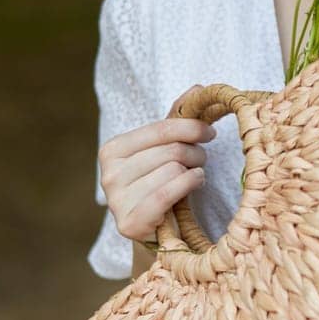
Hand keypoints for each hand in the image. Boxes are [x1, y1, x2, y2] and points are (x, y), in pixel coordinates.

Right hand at [98, 84, 213, 247]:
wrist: (155, 231)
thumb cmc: (160, 183)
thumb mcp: (164, 149)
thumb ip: (177, 118)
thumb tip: (198, 88)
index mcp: (112, 150)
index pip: (160, 129)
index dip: (191, 127)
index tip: (210, 132)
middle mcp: (108, 174)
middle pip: (170, 151)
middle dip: (195, 153)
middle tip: (201, 159)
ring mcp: (116, 201)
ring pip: (173, 170)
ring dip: (195, 172)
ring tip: (194, 176)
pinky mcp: (129, 223)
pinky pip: (168, 192)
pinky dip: (189, 184)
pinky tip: (194, 183)